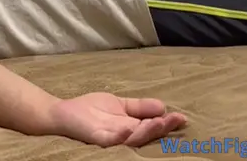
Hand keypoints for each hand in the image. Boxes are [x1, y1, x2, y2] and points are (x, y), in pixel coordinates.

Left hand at [49, 92, 187, 147]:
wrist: (64, 113)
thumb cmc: (91, 111)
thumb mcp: (120, 105)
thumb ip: (140, 107)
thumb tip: (163, 106)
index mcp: (131, 128)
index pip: (153, 126)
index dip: (167, 123)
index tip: (183, 117)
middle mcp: (124, 137)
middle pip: (146, 135)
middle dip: (162, 129)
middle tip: (176, 119)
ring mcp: (112, 140)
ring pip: (133, 140)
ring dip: (147, 132)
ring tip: (160, 123)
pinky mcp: (98, 140)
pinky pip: (112, 141)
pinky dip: (122, 136)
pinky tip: (130, 129)